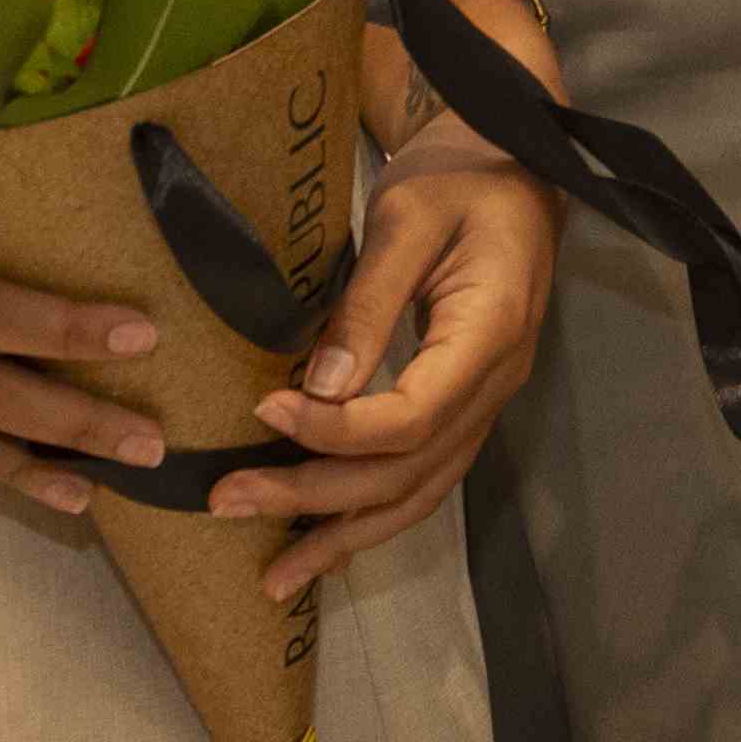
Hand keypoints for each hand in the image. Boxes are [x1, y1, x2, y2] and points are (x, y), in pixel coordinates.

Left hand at [216, 128, 560, 600]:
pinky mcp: (465, 404)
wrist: (512, 166)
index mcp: (491, 334)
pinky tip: (324, 545)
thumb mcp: (408, 218)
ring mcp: (486, 402)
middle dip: (314, 497)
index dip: (333, 430)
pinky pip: (422, 479)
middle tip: (227, 499)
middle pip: (406, 472)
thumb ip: (367, 302)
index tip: (263, 407)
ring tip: (274, 576)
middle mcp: (496, 385)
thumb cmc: (460, 177)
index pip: (411, 417)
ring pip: (418, 494)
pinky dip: (370, 518)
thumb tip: (317, 387)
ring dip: (343, 535)